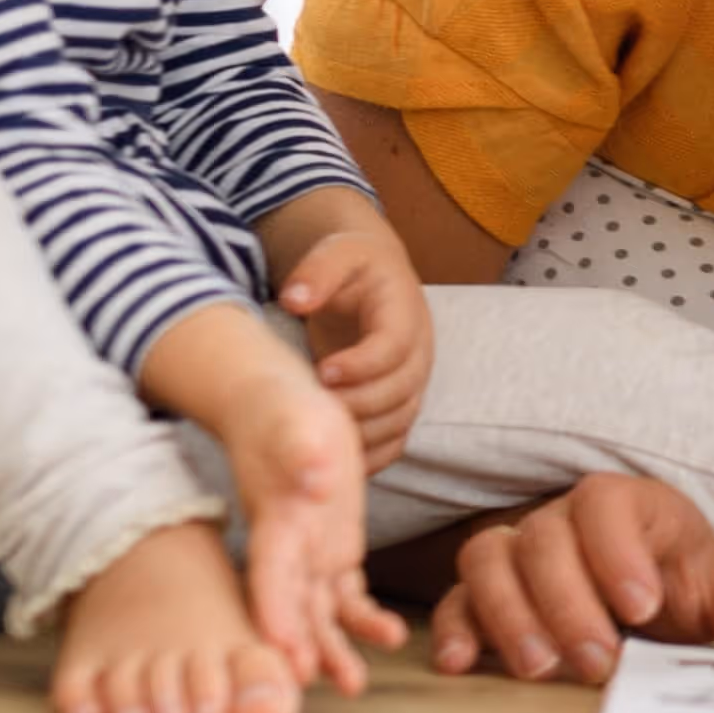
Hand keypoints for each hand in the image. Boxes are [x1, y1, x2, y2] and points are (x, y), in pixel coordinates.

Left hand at [278, 211, 435, 470]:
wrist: (374, 279)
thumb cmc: (353, 266)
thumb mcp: (338, 252)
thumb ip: (318, 271)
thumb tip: (295, 299)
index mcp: (405, 313)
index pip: (394, 347)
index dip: (362, 365)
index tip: (323, 371)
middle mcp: (418, 353)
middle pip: (401, 392)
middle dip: (358, 405)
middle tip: (315, 409)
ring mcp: (413, 383)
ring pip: (400, 421)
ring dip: (363, 434)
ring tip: (320, 435)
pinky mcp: (401, 404)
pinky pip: (396, 440)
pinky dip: (372, 456)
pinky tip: (337, 460)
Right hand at [426, 475, 713, 686]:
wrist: (640, 585)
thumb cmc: (676, 577)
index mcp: (625, 505)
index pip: (605, 504)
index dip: (616, 551)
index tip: (642, 605)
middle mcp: (561, 520)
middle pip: (543, 540)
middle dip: (569, 603)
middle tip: (598, 661)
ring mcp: (516, 553)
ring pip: (488, 562)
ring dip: (510, 616)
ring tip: (541, 669)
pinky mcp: (482, 593)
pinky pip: (454, 599)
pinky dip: (454, 630)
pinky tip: (460, 665)